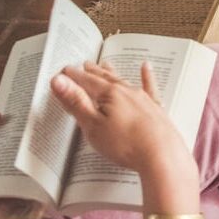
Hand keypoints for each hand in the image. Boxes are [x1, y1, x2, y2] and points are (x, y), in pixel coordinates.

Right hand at [51, 61, 194, 180]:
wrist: (161, 153)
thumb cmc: (126, 143)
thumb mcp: (93, 125)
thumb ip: (76, 102)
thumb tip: (58, 80)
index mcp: (110, 94)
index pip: (87, 81)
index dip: (74, 76)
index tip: (64, 70)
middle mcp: (127, 91)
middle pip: (105, 78)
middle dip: (92, 72)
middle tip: (84, 64)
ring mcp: (142, 98)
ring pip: (123, 81)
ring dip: (112, 73)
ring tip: (105, 64)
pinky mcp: (154, 108)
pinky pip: (149, 87)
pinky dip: (146, 76)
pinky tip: (146, 67)